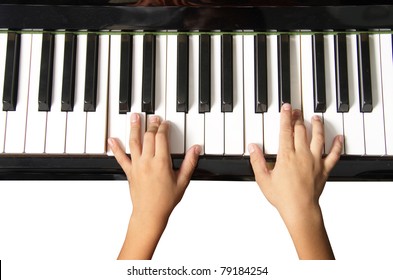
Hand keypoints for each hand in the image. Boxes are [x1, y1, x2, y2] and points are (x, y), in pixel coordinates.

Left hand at [109, 113, 199, 258]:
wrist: (150, 214)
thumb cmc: (166, 200)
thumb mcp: (183, 181)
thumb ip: (189, 163)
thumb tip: (196, 149)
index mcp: (161, 162)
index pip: (161, 138)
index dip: (163, 128)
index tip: (165, 123)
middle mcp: (147, 161)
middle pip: (148, 137)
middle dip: (151, 125)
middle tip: (153, 117)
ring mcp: (137, 166)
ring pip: (134, 142)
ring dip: (134, 128)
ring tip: (134, 117)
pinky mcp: (129, 172)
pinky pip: (121, 157)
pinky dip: (116, 148)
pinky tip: (111, 140)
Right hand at [248, 103, 342, 258]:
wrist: (300, 209)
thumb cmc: (282, 197)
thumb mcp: (263, 179)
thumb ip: (257, 161)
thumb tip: (252, 147)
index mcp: (286, 156)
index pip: (286, 131)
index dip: (285, 117)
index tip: (286, 108)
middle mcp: (302, 155)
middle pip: (301, 131)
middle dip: (298, 118)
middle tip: (297, 110)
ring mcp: (315, 161)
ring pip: (318, 138)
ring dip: (317, 125)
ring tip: (316, 117)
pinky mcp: (324, 169)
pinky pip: (334, 154)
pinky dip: (337, 145)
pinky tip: (339, 137)